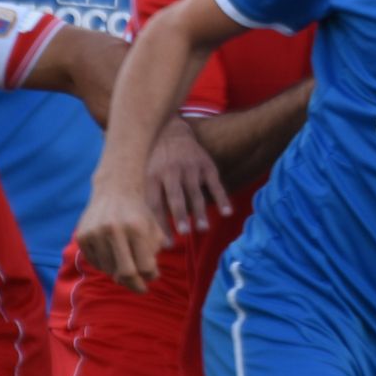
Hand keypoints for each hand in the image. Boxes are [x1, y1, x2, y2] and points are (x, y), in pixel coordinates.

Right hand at [76, 184, 165, 292]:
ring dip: (119, 273)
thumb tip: (150, 277)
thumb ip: (154, 251)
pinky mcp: (82, 236)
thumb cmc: (138, 212)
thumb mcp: (153, 227)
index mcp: (136, 227)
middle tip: (141, 288)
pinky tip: (113, 257)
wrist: (114, 190)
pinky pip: (95, 263)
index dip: (150, 277)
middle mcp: (114, 230)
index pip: (144, 266)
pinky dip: (105, 265)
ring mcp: (95, 233)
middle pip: (125, 273)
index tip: (152, 279)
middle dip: (135, 285)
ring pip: (108, 269)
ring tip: (127, 265)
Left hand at [146, 118, 230, 237]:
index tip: (167, 244)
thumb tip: (153, 234)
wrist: (172, 132)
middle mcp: (171, 171)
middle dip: (180, 214)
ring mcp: (190, 167)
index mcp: (153, 177)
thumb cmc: (157, 164)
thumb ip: (152, 201)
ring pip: (195, 192)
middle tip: (184, 232)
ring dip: (200, 211)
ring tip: (202, 229)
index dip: (161, 224)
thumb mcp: (148, 177)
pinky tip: (227, 213)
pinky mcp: (206, 165)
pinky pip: (215, 184)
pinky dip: (222, 198)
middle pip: (175, 196)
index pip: (155, 204)